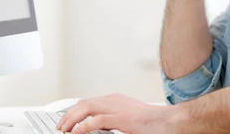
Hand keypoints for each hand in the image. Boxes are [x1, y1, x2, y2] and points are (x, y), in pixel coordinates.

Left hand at [55, 93, 182, 133]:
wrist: (169, 122)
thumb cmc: (152, 123)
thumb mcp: (126, 120)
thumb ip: (111, 121)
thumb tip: (95, 129)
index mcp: (115, 100)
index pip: (88, 101)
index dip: (74, 110)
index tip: (65, 121)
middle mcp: (114, 100)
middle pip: (84, 103)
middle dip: (68, 114)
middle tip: (60, 126)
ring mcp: (117, 108)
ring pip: (87, 108)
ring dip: (72, 119)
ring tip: (64, 129)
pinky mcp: (121, 118)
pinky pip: (97, 121)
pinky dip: (84, 126)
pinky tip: (76, 132)